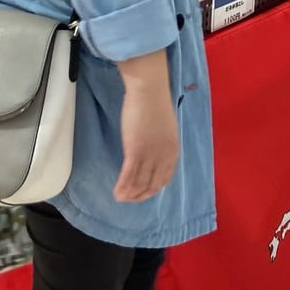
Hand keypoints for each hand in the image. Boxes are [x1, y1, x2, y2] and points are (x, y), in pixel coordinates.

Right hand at [114, 74, 179, 202]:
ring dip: (129, 194)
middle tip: (130, 199)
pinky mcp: (135, 151)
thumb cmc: (155, 103)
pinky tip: (116, 192)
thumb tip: (152, 151)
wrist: (149, 90)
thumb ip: (160, 143)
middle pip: (152, 184)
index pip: (164, 178)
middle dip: (140, 195)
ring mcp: (150, 155)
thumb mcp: (165, 128)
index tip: (144, 192)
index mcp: (173, 151)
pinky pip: (128, 175)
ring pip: (139, 182)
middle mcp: (163, 157)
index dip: (153, 188)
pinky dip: (122, 186)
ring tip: (120, 198)